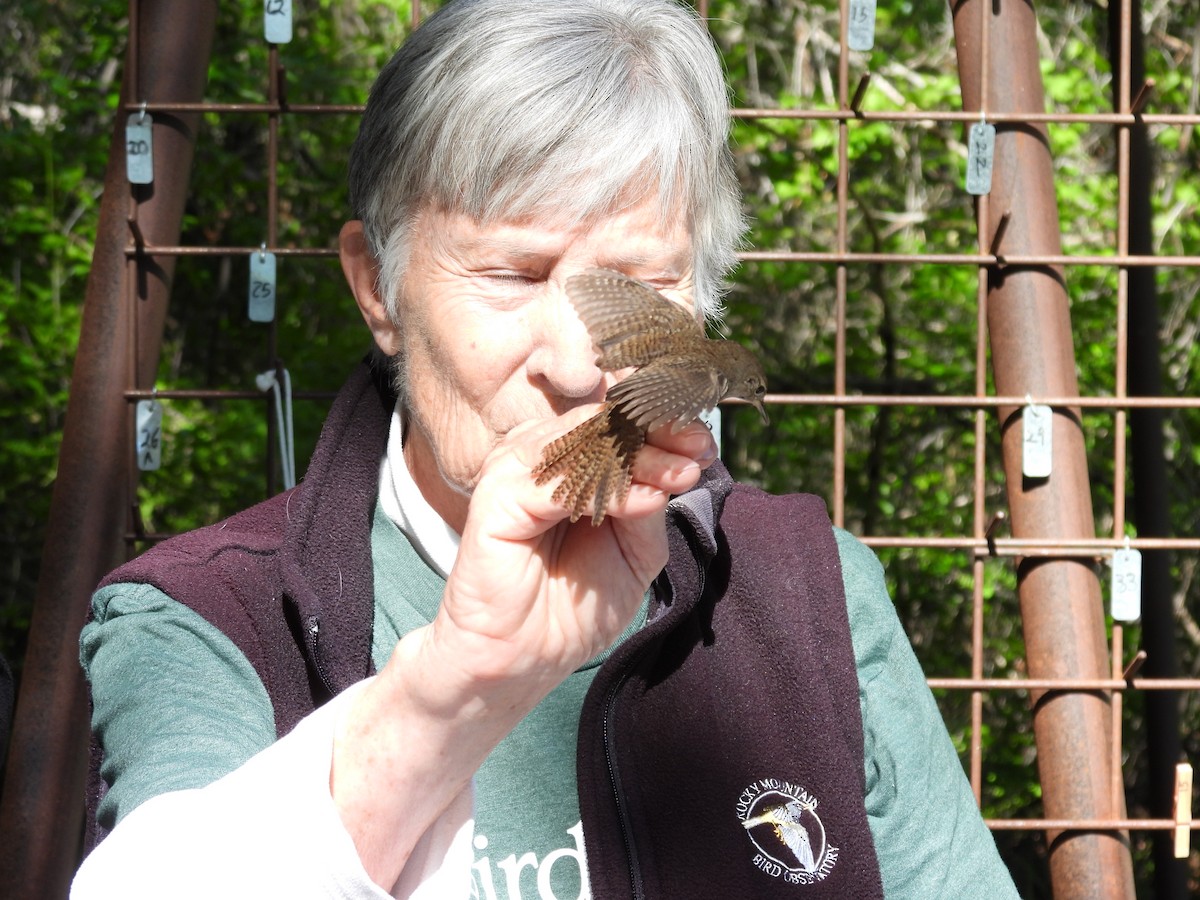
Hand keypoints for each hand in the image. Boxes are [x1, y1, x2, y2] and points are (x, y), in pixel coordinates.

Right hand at [331, 406, 714, 889]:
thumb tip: (672, 472)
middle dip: (658, 430)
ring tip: (680, 473)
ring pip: (582, 438)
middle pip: (601, 419)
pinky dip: (606, 487)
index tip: (704, 444)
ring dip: (640, 453)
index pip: (616, 422)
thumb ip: (649, 508)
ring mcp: (515, 474)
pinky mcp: (496, 499)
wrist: (521, 661)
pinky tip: (641, 501)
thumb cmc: (572, 607)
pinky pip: (556, 479)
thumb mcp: (634, 553)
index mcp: (570, 463)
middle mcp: (540, 459)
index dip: (662, 423)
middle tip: (700, 449)